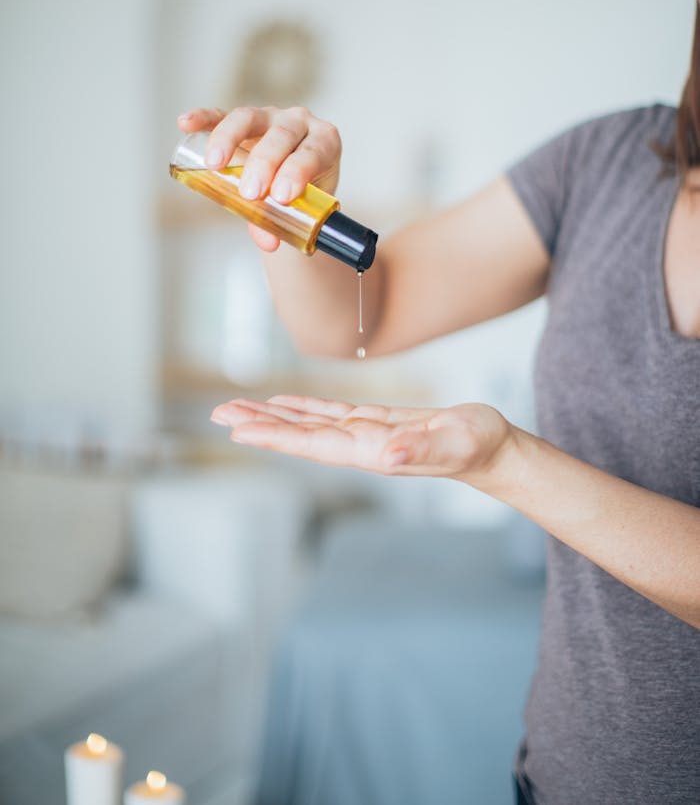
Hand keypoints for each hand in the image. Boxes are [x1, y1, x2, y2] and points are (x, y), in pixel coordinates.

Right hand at [177, 105, 341, 251]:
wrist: (292, 183)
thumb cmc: (302, 195)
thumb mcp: (300, 210)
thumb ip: (281, 223)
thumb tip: (267, 242)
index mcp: (324, 142)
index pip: (313, 151)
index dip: (298, 170)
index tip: (282, 195)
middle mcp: (299, 122)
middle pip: (281, 135)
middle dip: (264, 163)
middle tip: (251, 193)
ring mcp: (269, 116)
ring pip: (249, 118)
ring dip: (230, 139)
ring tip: (215, 165)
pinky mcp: (241, 119)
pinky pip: (220, 114)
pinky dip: (203, 118)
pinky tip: (185, 123)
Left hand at [210, 394, 515, 484]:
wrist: (493, 449)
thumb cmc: (479, 445)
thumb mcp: (456, 442)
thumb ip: (424, 447)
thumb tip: (388, 452)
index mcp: (372, 451)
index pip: (313, 444)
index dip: (275, 437)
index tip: (239, 431)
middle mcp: (360, 445)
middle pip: (299, 435)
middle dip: (259, 425)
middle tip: (218, 414)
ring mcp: (364, 434)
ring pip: (308, 423)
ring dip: (272, 416)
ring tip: (237, 408)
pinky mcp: (373, 421)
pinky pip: (328, 413)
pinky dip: (301, 407)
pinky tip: (283, 404)